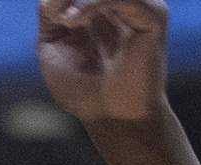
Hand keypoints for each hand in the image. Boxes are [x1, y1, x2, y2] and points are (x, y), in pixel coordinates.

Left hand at [37, 0, 168, 123]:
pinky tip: (73, 22)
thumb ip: (51, 15)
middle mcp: (121, 1)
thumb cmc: (81, 88)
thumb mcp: (52, 47)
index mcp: (98, 5)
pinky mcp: (153, 16)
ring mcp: (140, 6)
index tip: (47, 11)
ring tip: (63, 19)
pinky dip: (94, 4)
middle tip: (53, 11)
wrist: (108, 116)